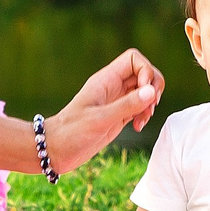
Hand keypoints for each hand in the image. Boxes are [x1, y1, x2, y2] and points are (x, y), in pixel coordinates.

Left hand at [40, 48, 164, 174]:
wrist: (56, 150)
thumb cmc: (72, 132)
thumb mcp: (100, 119)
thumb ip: (126, 105)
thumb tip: (151, 91)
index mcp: (106, 80)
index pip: (134, 59)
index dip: (146, 70)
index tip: (146, 91)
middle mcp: (113, 87)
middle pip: (144, 73)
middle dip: (153, 87)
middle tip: (150, 106)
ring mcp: (116, 101)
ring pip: (144, 90)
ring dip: (150, 103)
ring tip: (142, 120)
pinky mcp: (118, 115)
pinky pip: (140, 106)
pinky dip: (144, 114)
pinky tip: (137, 126)